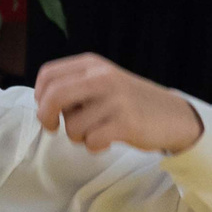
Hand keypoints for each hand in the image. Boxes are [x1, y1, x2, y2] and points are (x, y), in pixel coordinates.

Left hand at [34, 53, 203, 153]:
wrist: (172, 115)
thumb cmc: (129, 103)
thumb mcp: (101, 83)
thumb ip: (74, 87)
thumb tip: (42, 103)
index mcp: (93, 65)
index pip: (48, 74)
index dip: (40, 96)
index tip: (46, 110)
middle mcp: (103, 77)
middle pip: (53, 96)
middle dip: (45, 117)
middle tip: (52, 128)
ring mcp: (115, 99)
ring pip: (72, 126)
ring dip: (79, 137)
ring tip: (98, 131)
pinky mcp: (126, 122)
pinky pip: (91, 141)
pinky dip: (95, 147)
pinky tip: (108, 140)